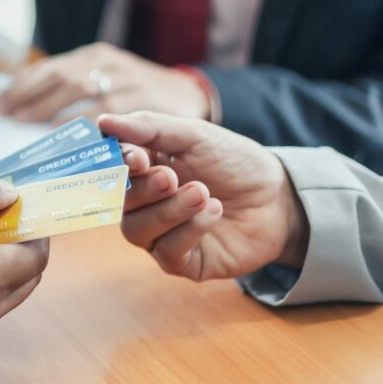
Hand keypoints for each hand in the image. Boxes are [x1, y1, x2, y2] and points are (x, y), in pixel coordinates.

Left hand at [0, 42, 209, 122]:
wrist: (189, 93)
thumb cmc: (138, 94)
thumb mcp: (105, 83)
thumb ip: (72, 92)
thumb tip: (25, 110)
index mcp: (93, 56)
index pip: (50, 66)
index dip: (22, 83)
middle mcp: (107, 61)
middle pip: (60, 74)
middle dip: (29, 93)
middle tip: (6, 113)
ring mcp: (126, 76)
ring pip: (80, 86)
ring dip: (48, 105)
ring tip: (24, 120)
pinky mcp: (144, 96)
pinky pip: (108, 108)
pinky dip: (83, 119)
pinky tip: (64, 130)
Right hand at [99, 112, 308, 281]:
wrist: (279, 196)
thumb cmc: (234, 163)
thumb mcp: (194, 135)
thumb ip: (150, 128)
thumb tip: (103, 122)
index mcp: (142, 170)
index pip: (110, 170)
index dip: (116, 166)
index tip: (136, 158)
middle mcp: (144, 205)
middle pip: (120, 202)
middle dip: (144, 189)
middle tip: (171, 177)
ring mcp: (160, 235)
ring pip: (137, 230)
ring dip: (168, 210)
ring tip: (202, 193)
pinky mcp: (181, 261)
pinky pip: (167, 251)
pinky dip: (189, 230)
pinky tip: (215, 212)